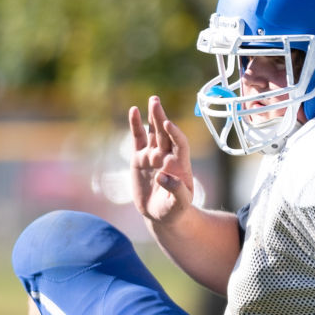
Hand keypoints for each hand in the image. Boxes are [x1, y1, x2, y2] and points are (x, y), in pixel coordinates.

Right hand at [128, 95, 196, 225]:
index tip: (168, 124)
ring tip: (152, 100)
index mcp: (180, 165)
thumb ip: (176, 191)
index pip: (180, 144)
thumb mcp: (179, 204)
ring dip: (152, 116)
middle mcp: (167, 156)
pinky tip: (133, 111)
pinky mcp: (139, 159)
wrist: (161, 215)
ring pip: (153, 132)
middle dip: (161, 117)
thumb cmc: (175, 210)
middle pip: (165, 133)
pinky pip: (138, 139)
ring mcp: (153, 156)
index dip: (175, 133)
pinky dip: (135, 125)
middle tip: (155, 102)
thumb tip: (163, 176)